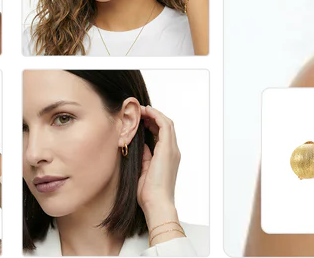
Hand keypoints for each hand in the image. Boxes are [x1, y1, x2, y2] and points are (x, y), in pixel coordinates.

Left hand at [135, 105, 180, 223]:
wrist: (157, 203)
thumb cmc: (149, 194)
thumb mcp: (145, 171)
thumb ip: (146, 157)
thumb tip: (142, 146)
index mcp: (168, 157)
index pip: (163, 135)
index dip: (153, 125)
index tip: (141, 120)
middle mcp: (173, 151)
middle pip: (167, 126)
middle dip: (154, 117)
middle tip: (141, 112)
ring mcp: (172, 150)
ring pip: (167, 124)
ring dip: (155, 114)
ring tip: (142, 110)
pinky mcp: (168, 149)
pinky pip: (165, 126)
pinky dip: (156, 117)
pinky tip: (147, 113)